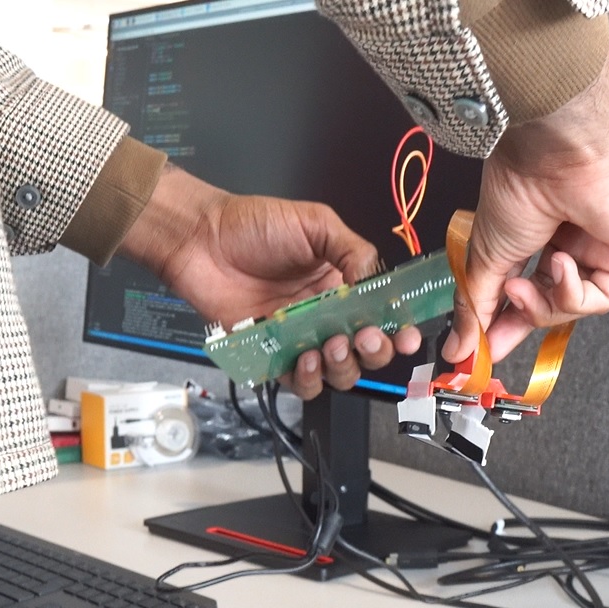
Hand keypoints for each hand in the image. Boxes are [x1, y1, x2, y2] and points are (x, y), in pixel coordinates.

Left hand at [119, 167, 422, 398]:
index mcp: (343, 283)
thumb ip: (354, 252)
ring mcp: (300, 337)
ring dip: (342, 366)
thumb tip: (377, 283)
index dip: (399, 328)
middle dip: (373, 350)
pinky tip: (304, 359)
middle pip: (366, 351)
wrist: (202, 240)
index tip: (407, 335)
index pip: (382, 313)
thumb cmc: (253, 225)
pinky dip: (308, 379)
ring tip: (330, 345)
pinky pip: (299, 382)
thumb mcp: (315, 223)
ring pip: (337, 372)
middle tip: (362, 337)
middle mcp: (326, 314)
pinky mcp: (272, 355)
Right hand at [446, 54, 608, 362]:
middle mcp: (576, 238)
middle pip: (553, 301)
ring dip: (543, 304)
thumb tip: (458, 349)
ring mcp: (606, 245)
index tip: (477, 349)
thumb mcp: (486, 254)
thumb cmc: (521, 183)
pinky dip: (573, 290)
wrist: (556, 151)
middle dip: (522, 318)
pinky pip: (602, 297)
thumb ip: (476, 304)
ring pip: (576, 304)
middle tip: (493, 340)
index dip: (503, 320)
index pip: (527, 287)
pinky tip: (559, 262)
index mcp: (542, 228)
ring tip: (519, 286)